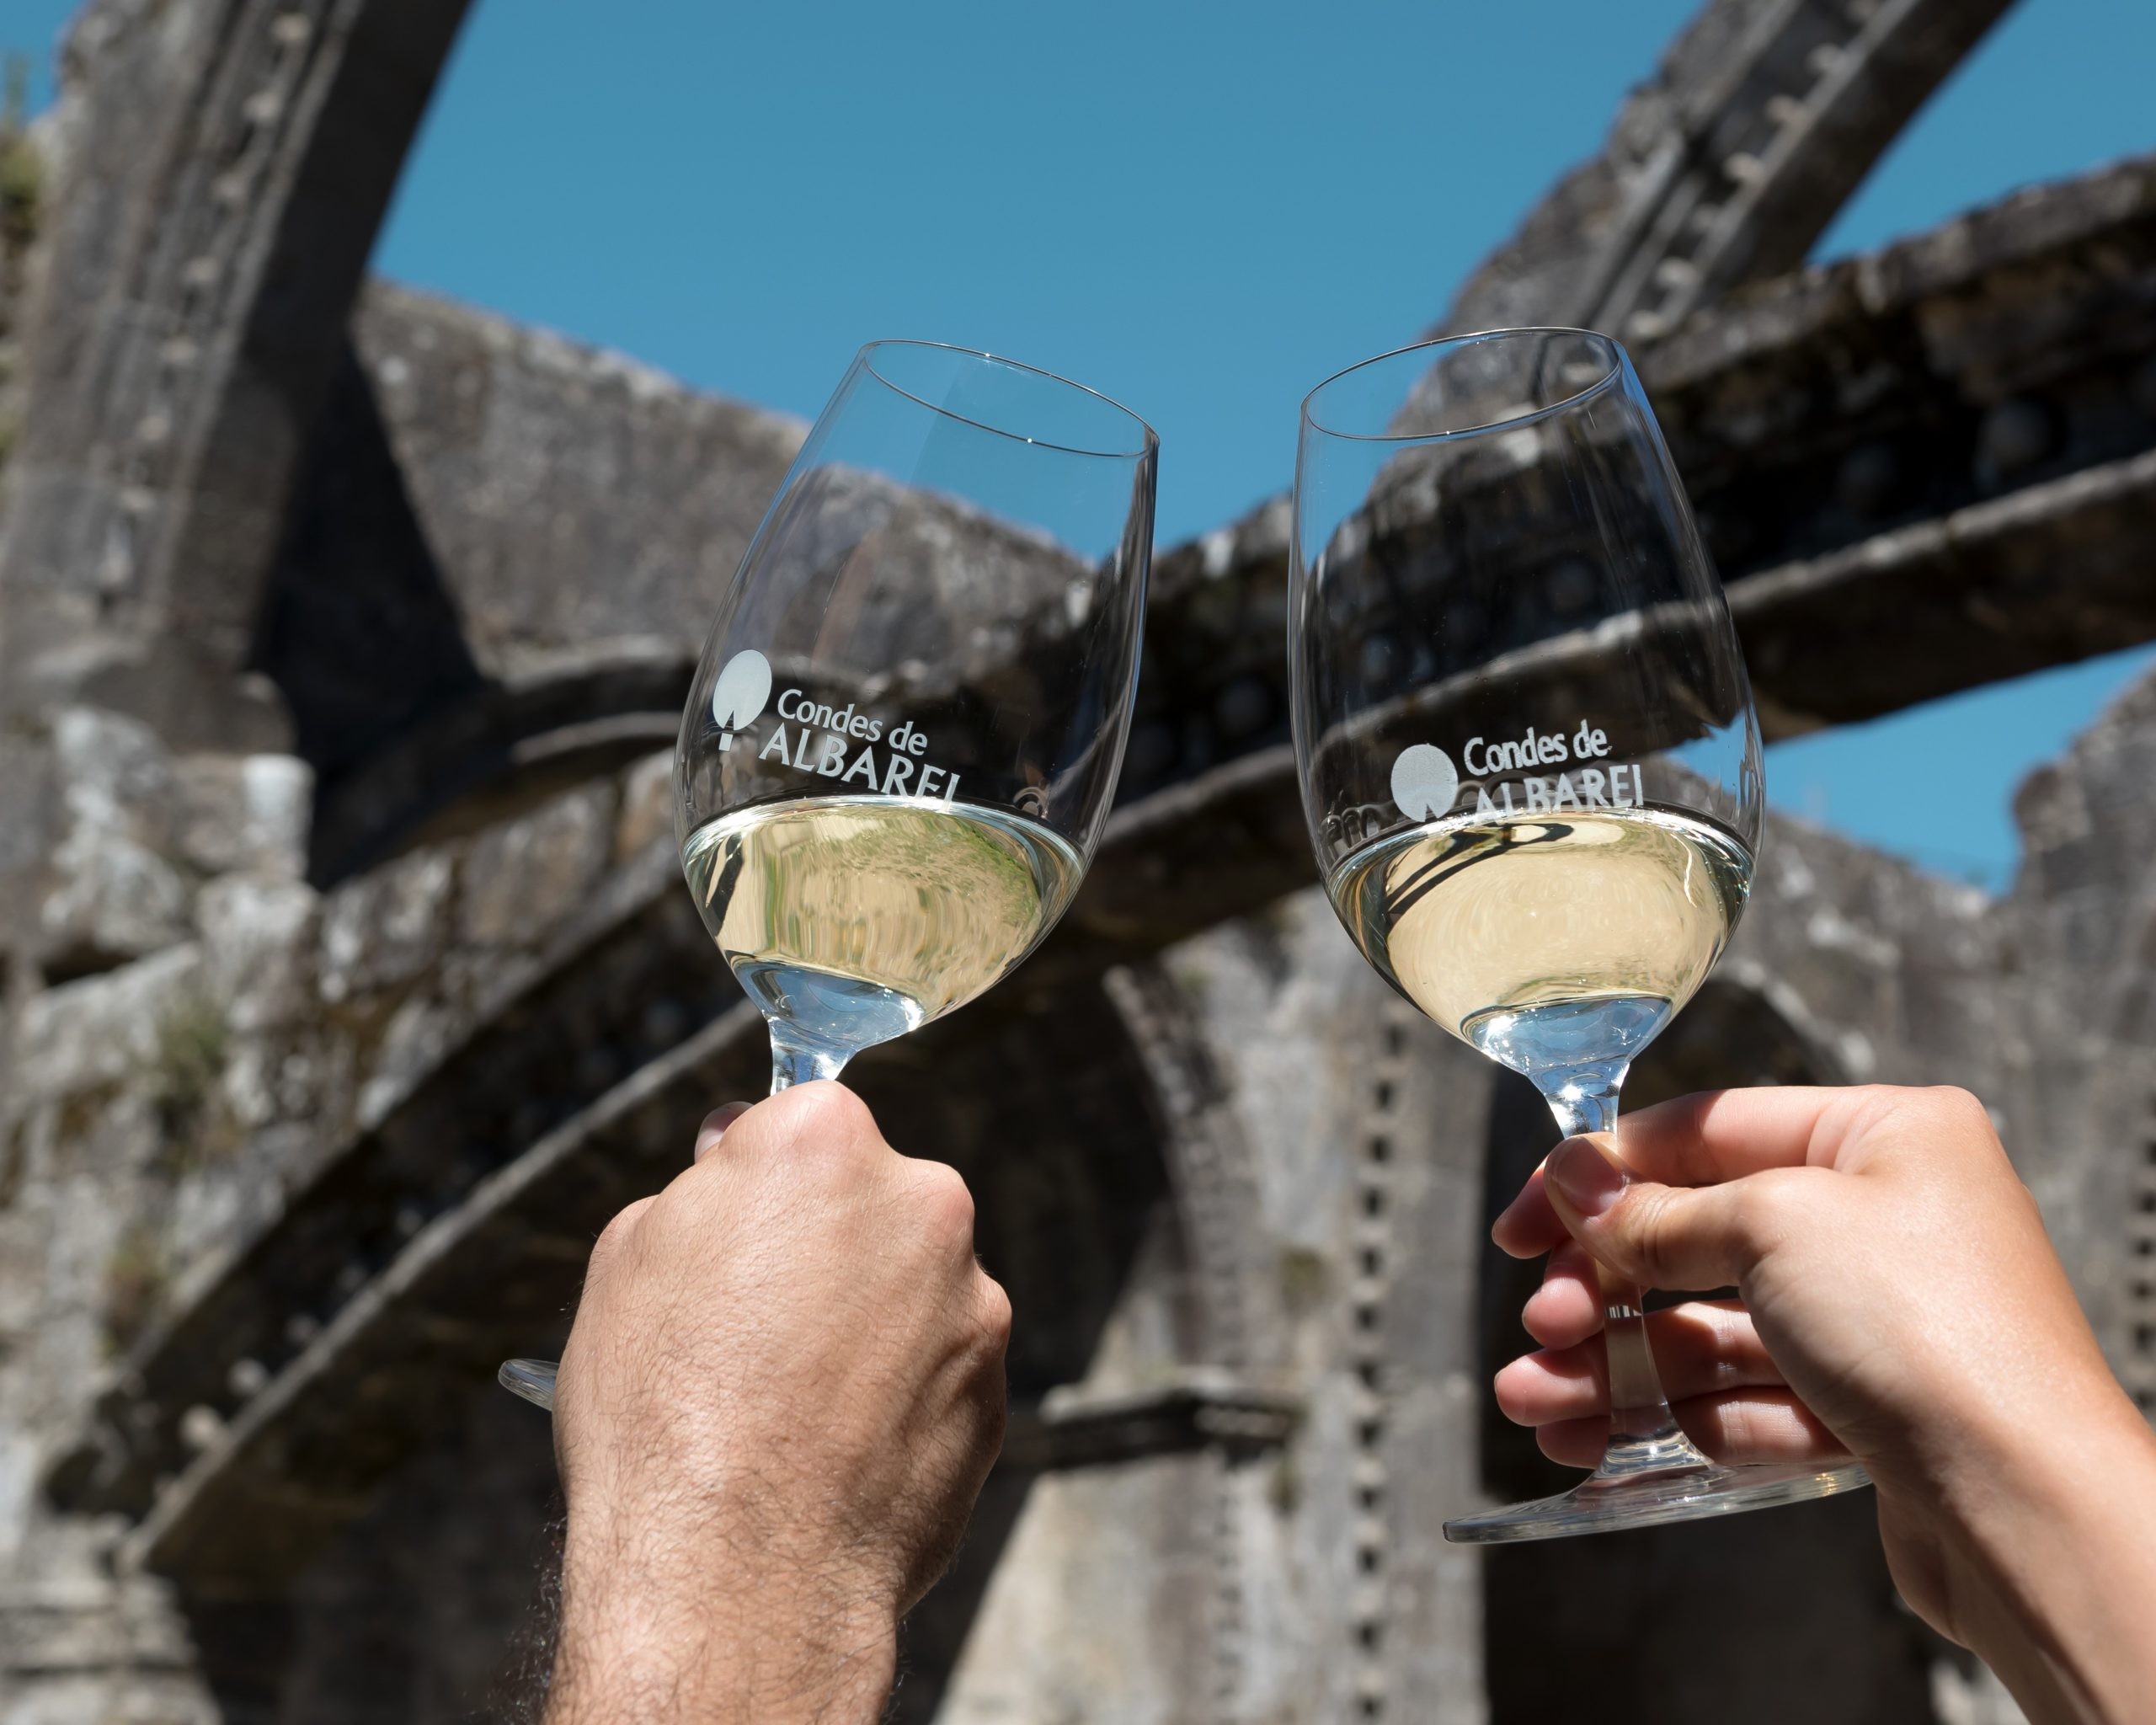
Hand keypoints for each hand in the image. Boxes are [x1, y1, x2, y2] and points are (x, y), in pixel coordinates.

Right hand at [545, 1082, 1009, 1724]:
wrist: (737, 1575)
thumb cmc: (666, 1414)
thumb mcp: (627, 1258)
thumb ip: (701, 1188)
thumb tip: (731, 1161)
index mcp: (824, 1142)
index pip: (799, 1118)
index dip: (756, 1177)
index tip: (730, 1224)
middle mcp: (922, 1202)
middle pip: (870, 1198)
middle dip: (822, 1245)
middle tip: (754, 1325)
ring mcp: (973, 1299)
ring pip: (910, 1287)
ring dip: (866, 1324)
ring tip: (787, 1406)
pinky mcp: (997, 1390)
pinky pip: (938, 1371)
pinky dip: (897, 1397)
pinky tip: (832, 1449)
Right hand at [1492, 1084, 2155, 1724]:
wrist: (2030, 1507)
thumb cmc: (1926, 1330)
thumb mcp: (1772, 1227)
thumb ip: (1660, 1211)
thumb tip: (1574, 1185)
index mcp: (1884, 1137)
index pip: (1706, 1132)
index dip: (1601, 1175)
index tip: (1523, 1226)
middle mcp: (1888, 1219)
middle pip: (1700, 1238)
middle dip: (1603, 1291)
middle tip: (1539, 1327)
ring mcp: (1882, 1319)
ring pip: (1715, 1331)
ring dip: (1615, 1366)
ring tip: (1533, 1405)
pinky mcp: (1874, 1412)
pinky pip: (1754, 1401)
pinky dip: (1676, 1417)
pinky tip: (1603, 1444)